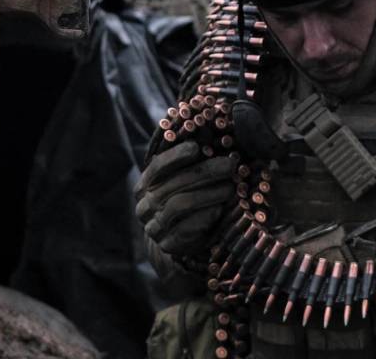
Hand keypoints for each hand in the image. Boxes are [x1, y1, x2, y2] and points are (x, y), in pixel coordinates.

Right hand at [135, 140, 236, 256]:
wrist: (175, 238)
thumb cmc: (183, 198)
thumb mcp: (181, 179)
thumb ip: (189, 160)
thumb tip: (206, 130)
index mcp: (145, 185)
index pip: (157, 167)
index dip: (176, 156)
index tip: (196, 147)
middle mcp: (145, 205)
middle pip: (175, 184)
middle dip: (205, 172)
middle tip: (229, 165)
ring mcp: (154, 226)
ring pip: (180, 204)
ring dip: (209, 193)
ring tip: (230, 187)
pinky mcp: (167, 245)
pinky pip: (185, 230)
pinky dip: (204, 217)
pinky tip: (218, 209)